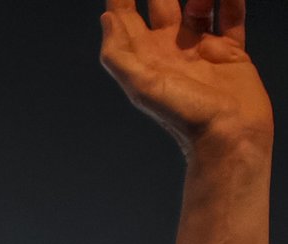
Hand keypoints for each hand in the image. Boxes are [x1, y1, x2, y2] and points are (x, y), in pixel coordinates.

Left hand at [103, 0, 272, 153]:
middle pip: (162, 5)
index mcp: (145, 57)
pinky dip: (231, 0)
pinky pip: (231, 17)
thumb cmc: (185, 116)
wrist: (230, 136)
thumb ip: (119, 53)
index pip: (127, 18)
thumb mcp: (142, 85)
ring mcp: (200, 49)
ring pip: (197, 7)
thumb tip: (106, 19)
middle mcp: (170, 50)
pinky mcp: (230, 52)